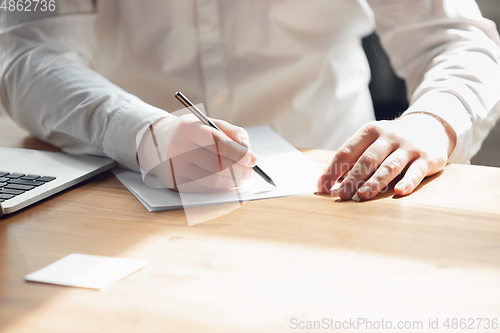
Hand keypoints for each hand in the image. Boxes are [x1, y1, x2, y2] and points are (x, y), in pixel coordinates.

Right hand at [137, 115, 256, 191]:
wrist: (160, 142)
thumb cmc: (193, 133)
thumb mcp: (211, 124)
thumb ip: (234, 133)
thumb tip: (250, 153)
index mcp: (188, 127)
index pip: (219, 142)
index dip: (239, 153)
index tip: (253, 159)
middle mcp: (177, 147)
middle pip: (217, 164)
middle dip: (240, 170)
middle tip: (251, 172)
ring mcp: (174, 167)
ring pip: (212, 179)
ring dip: (234, 181)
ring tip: (244, 177)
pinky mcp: (174, 182)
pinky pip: (204, 188)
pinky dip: (221, 187)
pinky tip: (229, 182)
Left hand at [316, 113, 455, 199]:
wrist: (431, 126)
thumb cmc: (392, 141)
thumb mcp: (372, 142)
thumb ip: (353, 158)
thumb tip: (328, 180)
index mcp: (370, 132)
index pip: (347, 152)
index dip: (332, 169)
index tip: (321, 187)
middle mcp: (389, 137)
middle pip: (367, 159)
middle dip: (352, 178)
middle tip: (341, 195)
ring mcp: (408, 147)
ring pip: (389, 166)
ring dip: (375, 182)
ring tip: (362, 195)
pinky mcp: (427, 158)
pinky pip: (416, 172)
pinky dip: (408, 181)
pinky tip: (399, 191)